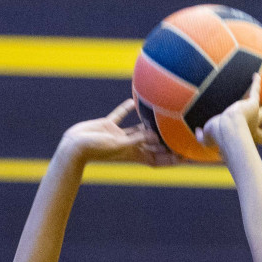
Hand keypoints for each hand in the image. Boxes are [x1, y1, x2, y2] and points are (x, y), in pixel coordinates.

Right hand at [60, 100, 177, 166]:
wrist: (74, 146)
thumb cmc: (96, 149)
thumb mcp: (119, 146)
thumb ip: (137, 140)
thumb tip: (155, 136)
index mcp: (133, 155)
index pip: (158, 160)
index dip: (172, 160)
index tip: (187, 157)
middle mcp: (129, 146)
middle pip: (153, 146)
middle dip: (167, 144)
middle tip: (182, 135)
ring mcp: (118, 136)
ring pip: (139, 131)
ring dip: (151, 127)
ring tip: (164, 119)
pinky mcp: (108, 126)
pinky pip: (120, 116)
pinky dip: (127, 109)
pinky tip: (134, 101)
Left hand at [195, 72, 261, 150]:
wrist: (228, 129)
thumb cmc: (219, 137)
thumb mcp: (208, 139)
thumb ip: (203, 136)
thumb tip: (198, 131)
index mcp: (247, 139)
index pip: (258, 141)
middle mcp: (254, 129)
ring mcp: (255, 117)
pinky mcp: (253, 104)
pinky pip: (256, 92)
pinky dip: (256, 84)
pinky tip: (256, 75)